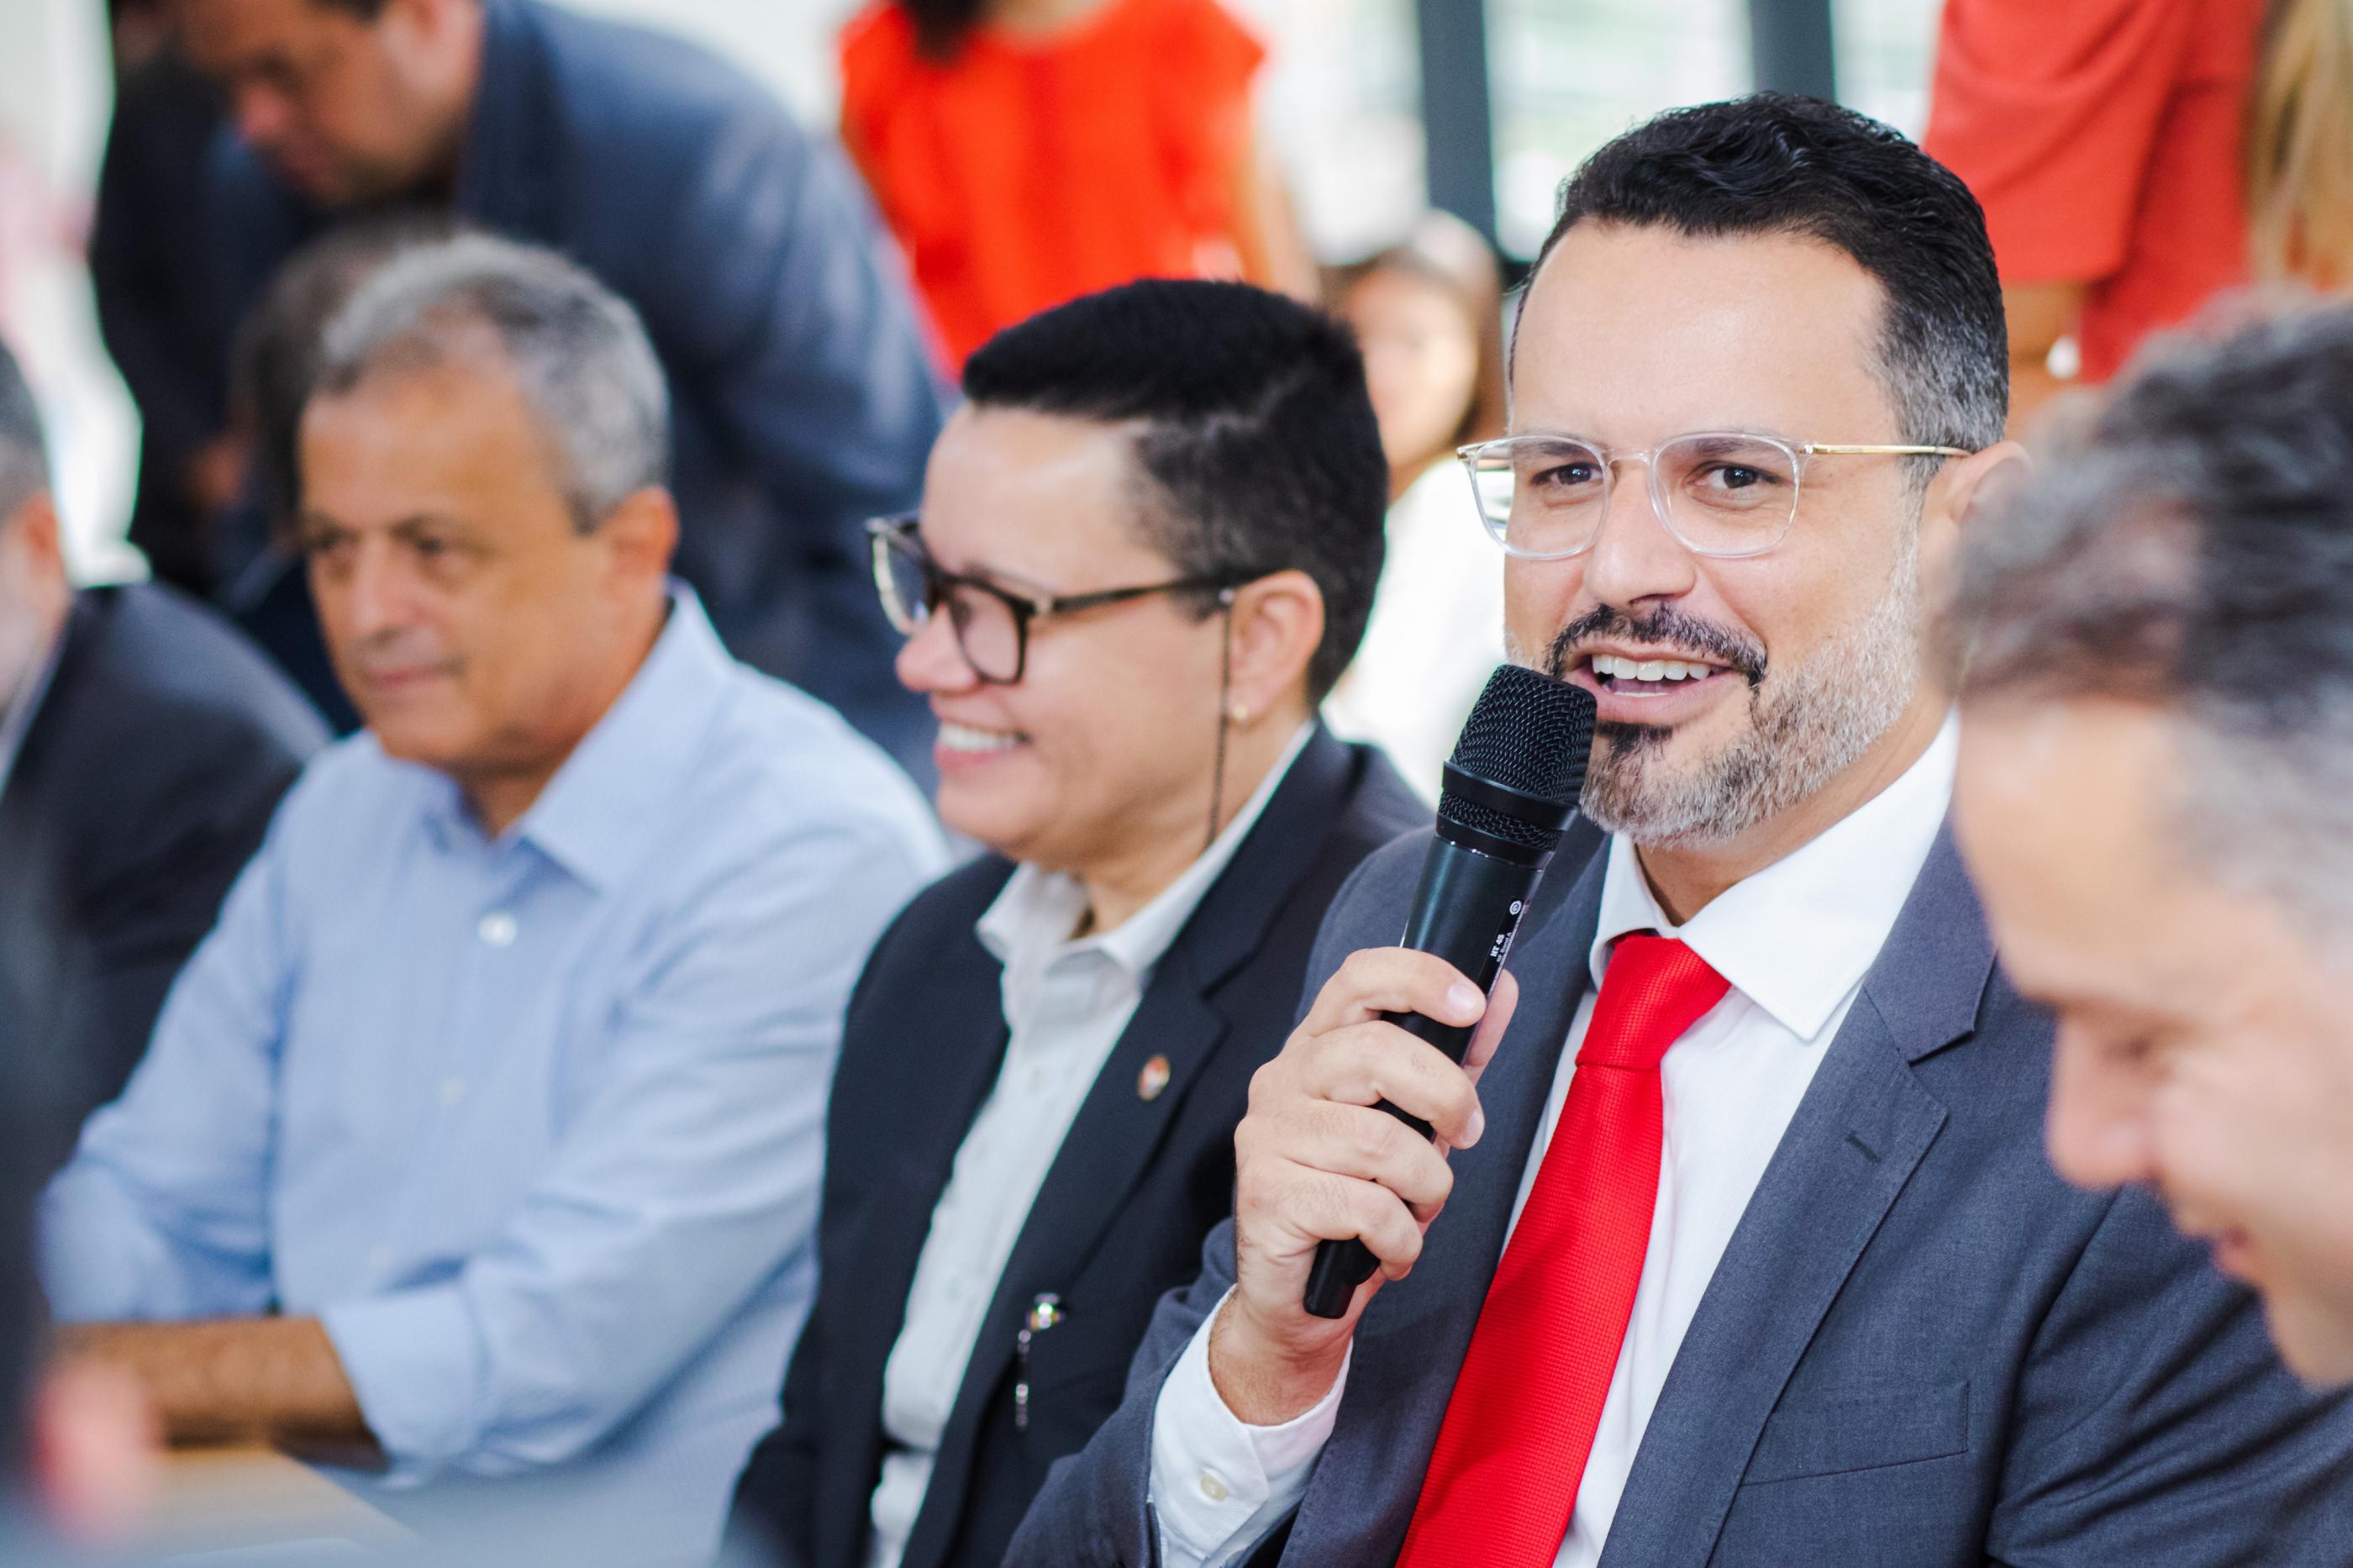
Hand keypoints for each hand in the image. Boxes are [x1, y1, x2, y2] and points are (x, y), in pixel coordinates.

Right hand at [1209, 950, 1518, 1425]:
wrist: (1299, 1298)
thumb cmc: (1357, 1199)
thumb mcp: (1415, 1122)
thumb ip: (1455, 1057)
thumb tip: (1501, 990)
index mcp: (1318, 1048)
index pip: (1358, 979)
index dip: (1419, 978)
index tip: (1473, 1003)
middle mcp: (1283, 1079)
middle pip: (1375, 1052)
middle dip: (1446, 1097)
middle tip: (1467, 1133)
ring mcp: (1268, 1135)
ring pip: (1380, 1140)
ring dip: (1427, 1185)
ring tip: (1420, 1207)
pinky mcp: (1268, 1194)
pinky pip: (1366, 1206)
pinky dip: (1401, 1237)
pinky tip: (1391, 1247)